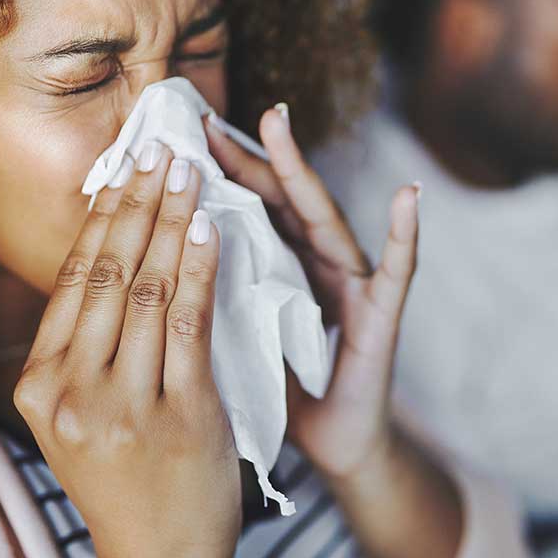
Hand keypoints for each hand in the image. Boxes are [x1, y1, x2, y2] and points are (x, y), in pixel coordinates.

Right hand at [13, 146, 239, 557]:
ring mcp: (122, 406)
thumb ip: (84, 348)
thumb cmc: (125, 478)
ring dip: (171, 220)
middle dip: (137, 201)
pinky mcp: (179, 416)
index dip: (103, 215)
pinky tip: (209, 227)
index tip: (127, 167)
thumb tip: (105, 255)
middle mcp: (70, 392)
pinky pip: (190, 323)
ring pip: (147, 288)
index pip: (73, 279)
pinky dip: (199, 267)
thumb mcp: (79, 415)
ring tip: (188, 172)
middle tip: (161, 147)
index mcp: (39, 385)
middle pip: (106, 273)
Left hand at [208, 107, 463, 557]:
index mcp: (277, 265)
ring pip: (324, 217)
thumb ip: (213, 293)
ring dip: (301, 170)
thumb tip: (148, 261)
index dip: (213, 172)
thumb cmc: (280, 388)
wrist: (333, 439)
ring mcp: (352, 282)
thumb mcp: (236, 334)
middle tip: (206, 118)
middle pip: (276, 200)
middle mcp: (315, 262)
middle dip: (243, 154)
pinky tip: (409, 197)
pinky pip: (398, 269)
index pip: (244, 207)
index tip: (174, 136)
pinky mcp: (382, 314)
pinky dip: (405, 233)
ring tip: (280, 123)